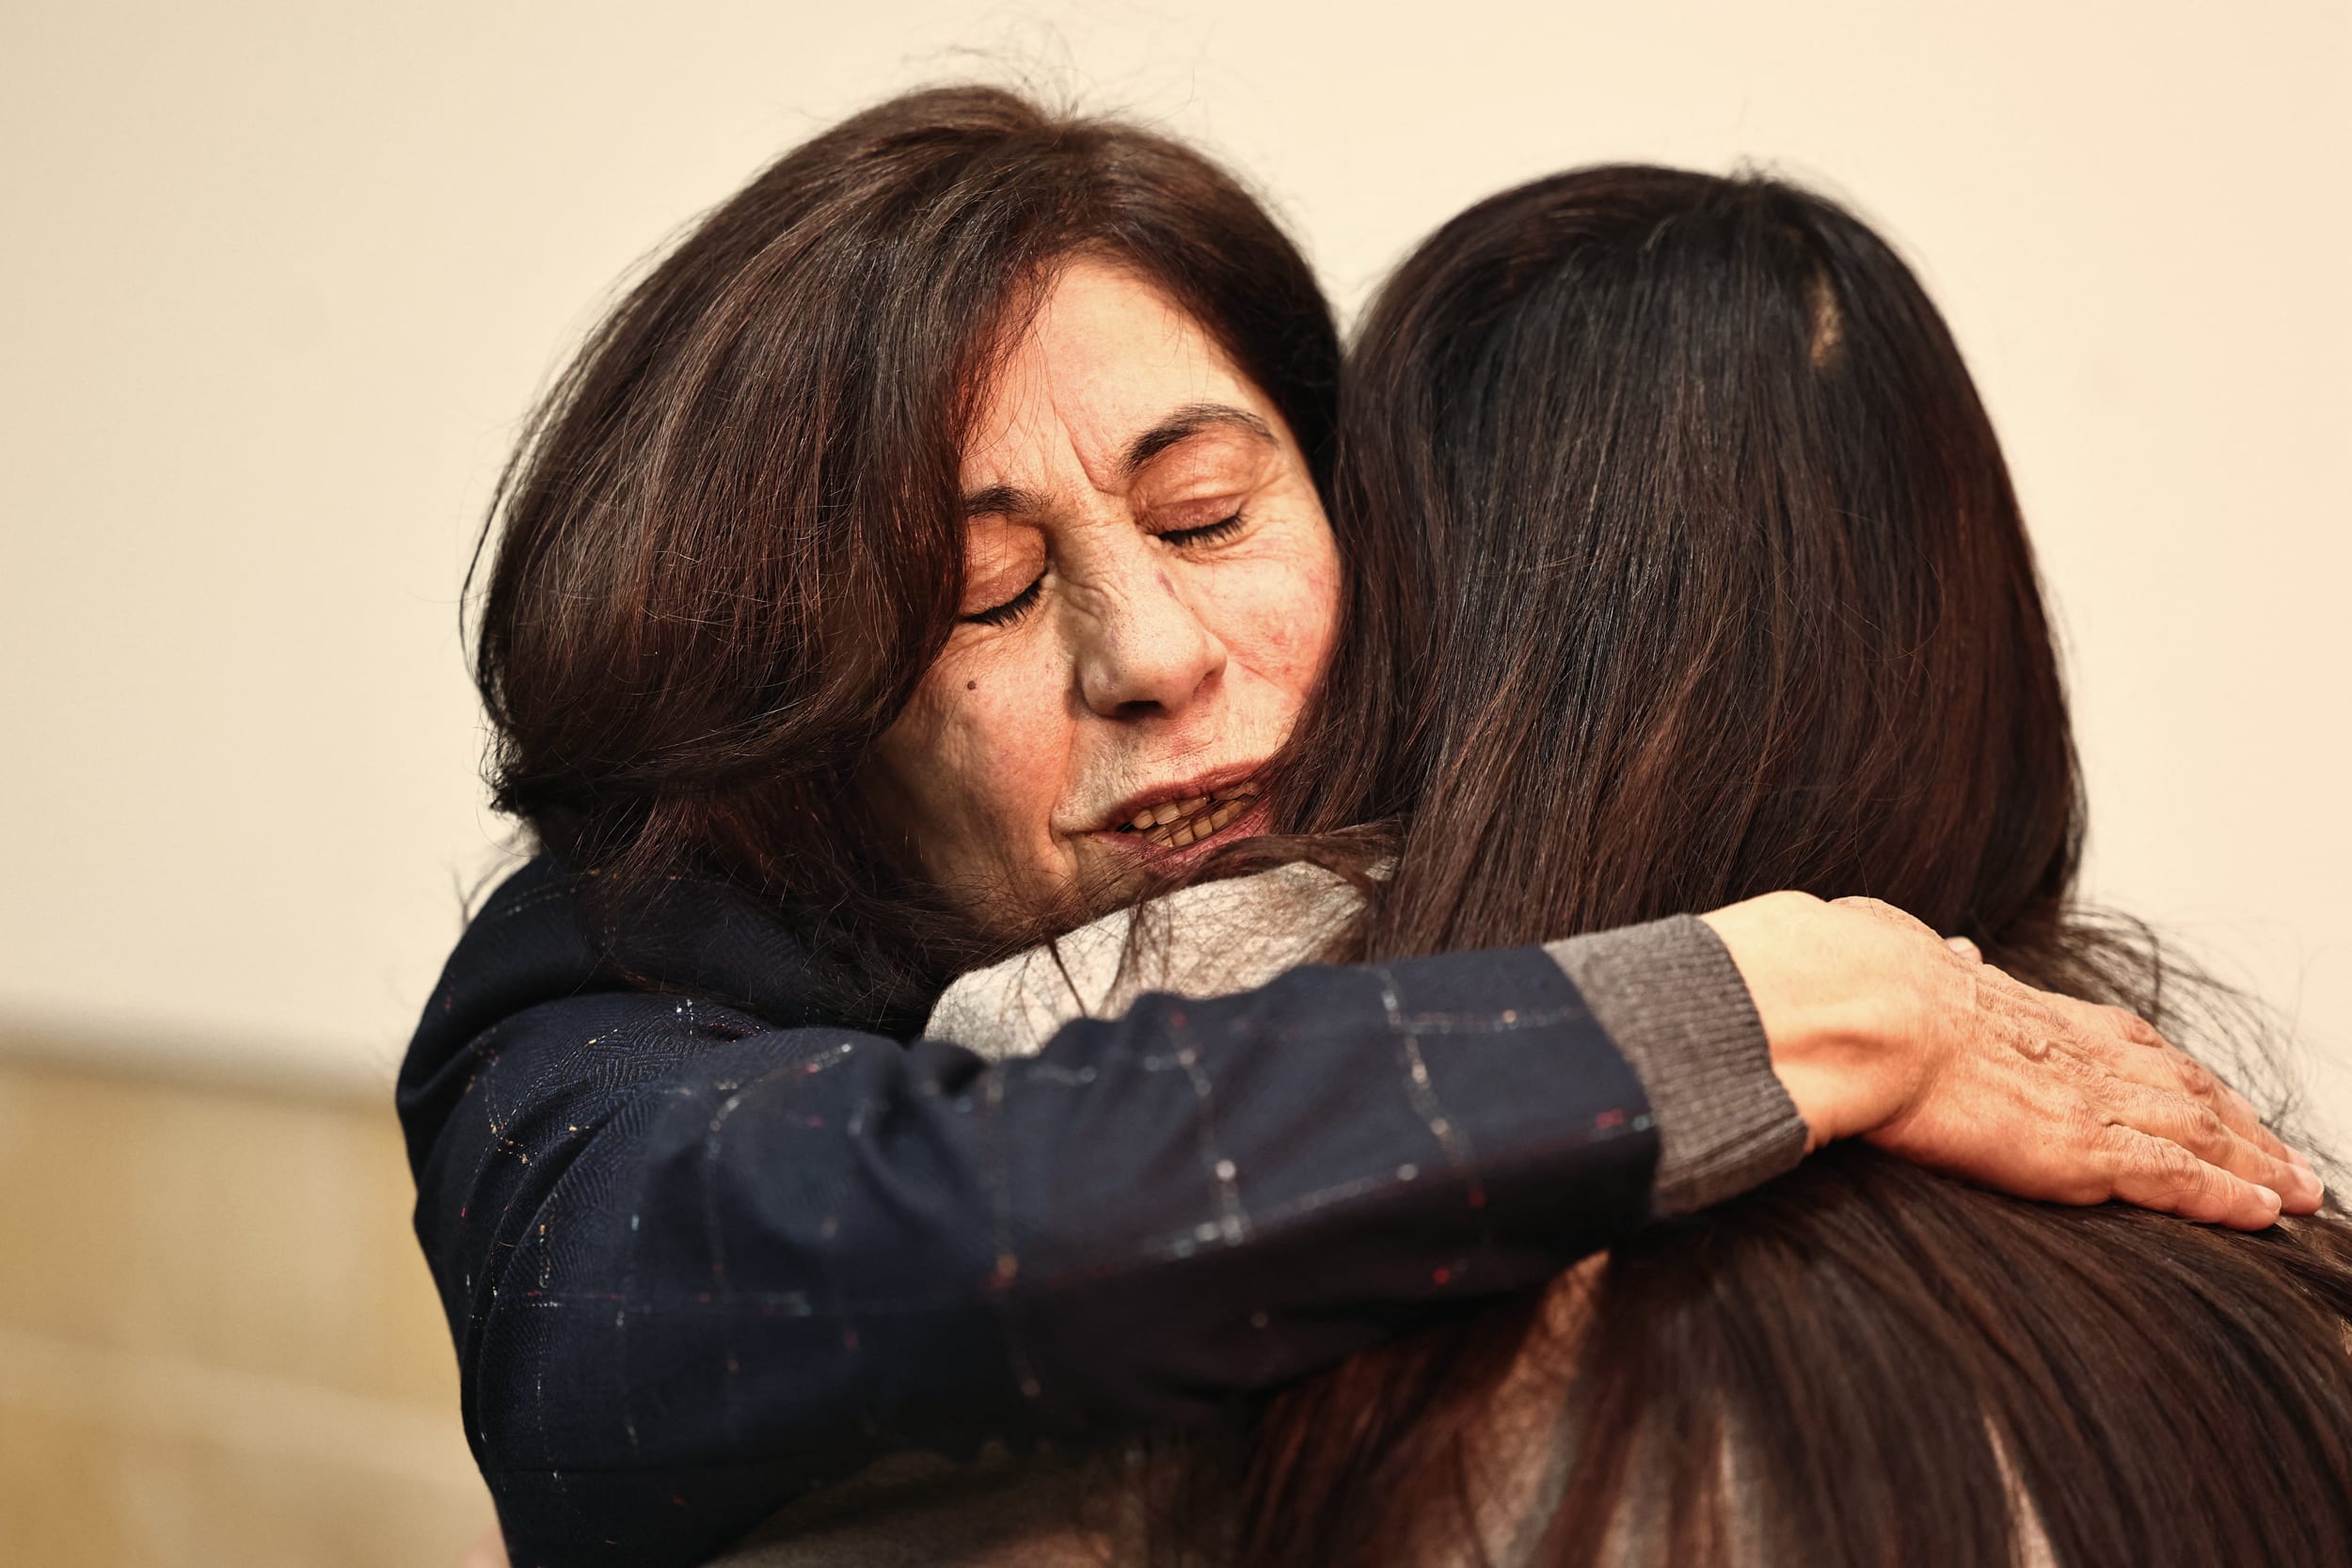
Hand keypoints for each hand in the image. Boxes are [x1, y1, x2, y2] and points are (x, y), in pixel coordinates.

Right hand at [1700, 891, 2323, 1229]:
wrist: (1852, 1005)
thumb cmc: (1854, 975)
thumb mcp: (1897, 946)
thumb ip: (1932, 954)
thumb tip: (1952, 947)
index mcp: (2024, 1007)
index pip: (2123, 1043)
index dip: (2169, 1071)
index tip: (2203, 1091)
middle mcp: (2071, 1050)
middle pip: (2182, 1087)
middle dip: (2239, 1122)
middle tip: (2285, 1154)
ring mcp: (2083, 1099)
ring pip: (2199, 1134)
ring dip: (2256, 1165)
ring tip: (2301, 1194)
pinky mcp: (2079, 1149)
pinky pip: (2175, 1179)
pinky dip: (2227, 1197)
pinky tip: (2267, 1215)